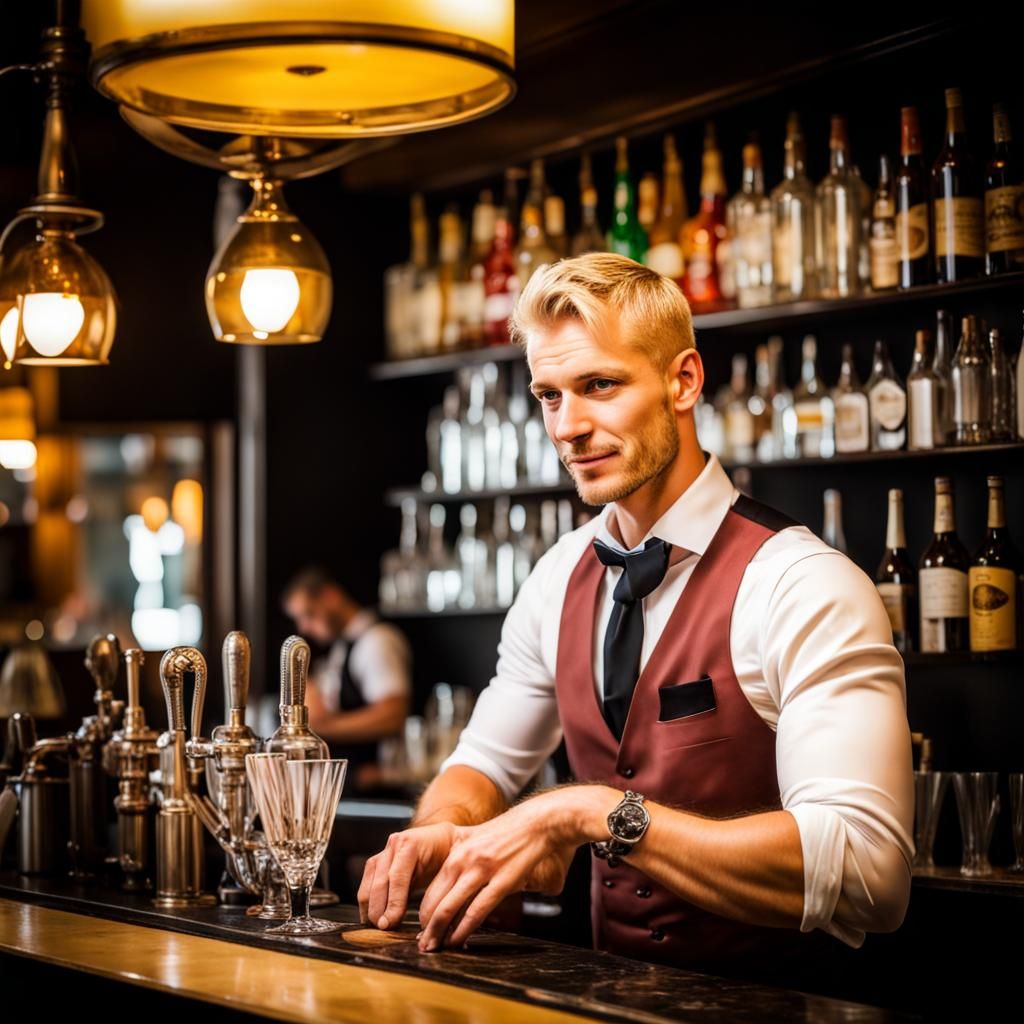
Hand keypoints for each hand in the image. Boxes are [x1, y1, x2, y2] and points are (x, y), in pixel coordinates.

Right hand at [357, 821, 458, 929]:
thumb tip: (427, 920)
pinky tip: (374, 918)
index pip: (396, 877)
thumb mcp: (445, 870)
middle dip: (379, 910)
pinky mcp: (375, 864)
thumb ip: (433, 889)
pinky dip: (367, 906)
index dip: (392, 903)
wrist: (443, 841)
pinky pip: (365, 887)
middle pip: (379, 883)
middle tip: (384, 930)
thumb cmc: (447, 857)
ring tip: (379, 927)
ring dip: (371, 910)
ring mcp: (383, 853)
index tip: (389, 924)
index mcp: (411, 843)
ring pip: (368, 886)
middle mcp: (393, 845)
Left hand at [416, 792, 582, 952]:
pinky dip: (463, 930)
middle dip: (426, 927)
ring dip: (439, 932)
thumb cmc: (507, 833)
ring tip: (434, 947)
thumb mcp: (477, 842)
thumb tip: (448, 886)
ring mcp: (481, 871)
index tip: (421, 928)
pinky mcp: (501, 881)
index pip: (431, 889)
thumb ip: (460, 861)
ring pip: (449, 908)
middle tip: (423, 944)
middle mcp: (463, 861)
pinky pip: (476, 911)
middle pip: (435, 901)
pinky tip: (458, 940)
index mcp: (456, 852)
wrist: (535, 823)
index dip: (423, 913)